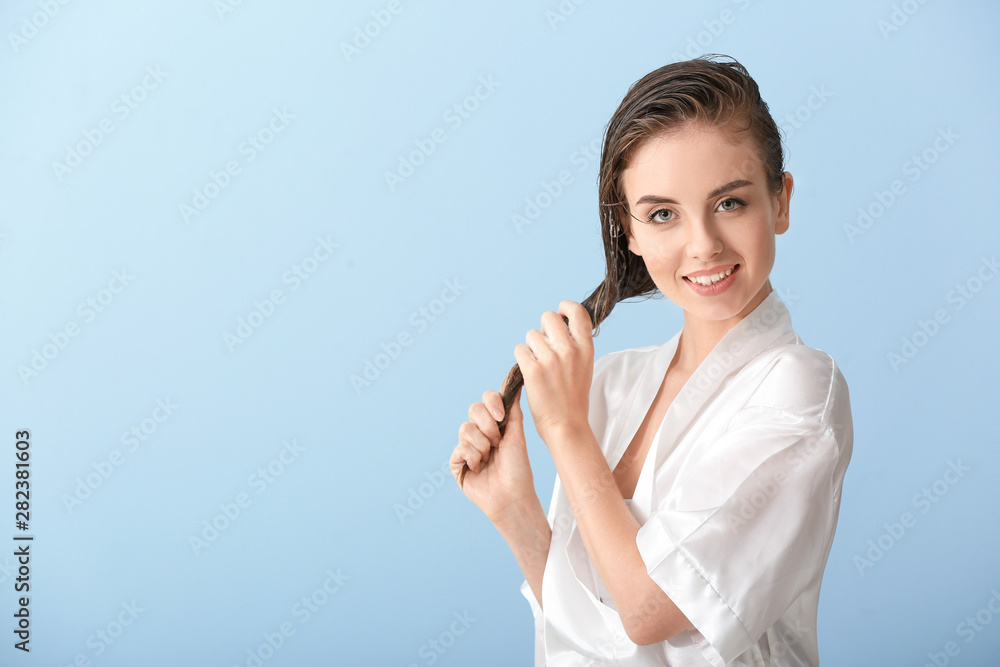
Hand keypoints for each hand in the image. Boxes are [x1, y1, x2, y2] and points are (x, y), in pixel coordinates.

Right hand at [450, 387, 536, 521]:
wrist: (512, 495)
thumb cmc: (518, 469)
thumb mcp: (518, 435)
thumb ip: (513, 411)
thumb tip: (516, 388)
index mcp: (495, 424)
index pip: (486, 400)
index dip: (492, 403)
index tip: (500, 416)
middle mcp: (480, 432)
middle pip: (474, 409)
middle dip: (488, 427)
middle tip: (498, 443)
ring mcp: (467, 446)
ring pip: (465, 429)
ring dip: (482, 446)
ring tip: (489, 459)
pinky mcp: (457, 461)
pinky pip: (460, 448)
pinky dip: (473, 458)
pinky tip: (479, 468)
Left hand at [514, 300, 593, 445]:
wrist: (566, 426)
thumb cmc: (573, 398)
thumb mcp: (584, 367)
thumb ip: (574, 345)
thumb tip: (559, 323)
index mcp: (586, 348)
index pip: (577, 312)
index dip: (565, 308)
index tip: (560, 313)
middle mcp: (570, 350)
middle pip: (548, 317)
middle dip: (543, 329)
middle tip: (544, 347)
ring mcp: (551, 360)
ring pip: (531, 334)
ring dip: (531, 346)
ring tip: (539, 365)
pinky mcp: (533, 370)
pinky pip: (519, 350)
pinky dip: (521, 359)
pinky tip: (529, 372)